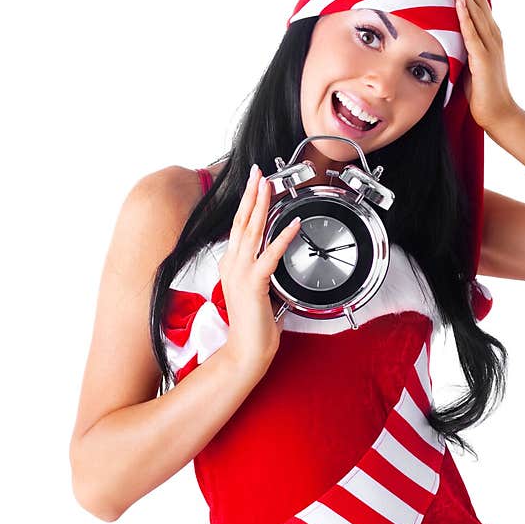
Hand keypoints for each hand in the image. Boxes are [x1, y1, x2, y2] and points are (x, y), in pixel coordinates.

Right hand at [219, 164, 300, 374]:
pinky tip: (292, 224)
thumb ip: (265, 273)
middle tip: (258, 172)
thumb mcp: (259, 291)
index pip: (240, 227)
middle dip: (251, 194)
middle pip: (242, 221)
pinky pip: (270, 255)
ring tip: (269, 185)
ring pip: (252, 231)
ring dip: (262, 205)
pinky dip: (282, 238)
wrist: (246, 351)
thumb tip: (276, 262)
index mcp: (232, 265)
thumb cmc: (254, 326)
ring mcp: (241, 273)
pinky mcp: (254, 283)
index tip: (255, 184)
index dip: (248, 204)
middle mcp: (232, 265)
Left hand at [440, 0, 518, 130]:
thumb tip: (446, 39)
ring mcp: (490, 45)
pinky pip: (473, 32)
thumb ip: (462, 48)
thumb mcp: (469, 64)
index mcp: (489, 35)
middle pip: (476, 0)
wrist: (498, 114)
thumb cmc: (481, 94)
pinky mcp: (484, 58)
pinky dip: (466, 14)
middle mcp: (493, 35)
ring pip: (475, 10)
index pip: (476, 3)